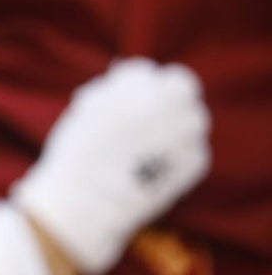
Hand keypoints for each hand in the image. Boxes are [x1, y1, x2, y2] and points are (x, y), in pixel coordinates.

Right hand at [12, 58, 210, 274]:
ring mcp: (182, 136)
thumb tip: (134, 75)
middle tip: (149, 115)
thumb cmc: (77, 156)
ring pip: (195, 117)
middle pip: (182, 86)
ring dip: (179, 123)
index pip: (147, 70)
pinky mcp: (193, 164)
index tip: (129, 96)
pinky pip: (196, 148)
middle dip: (167, 97)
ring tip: (152, 143)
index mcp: (129, 90)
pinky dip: (182, 152)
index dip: (138, 83)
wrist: (84, 204)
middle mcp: (162, 108)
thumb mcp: (87, 110)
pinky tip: (157, 164)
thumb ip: (114, 88)